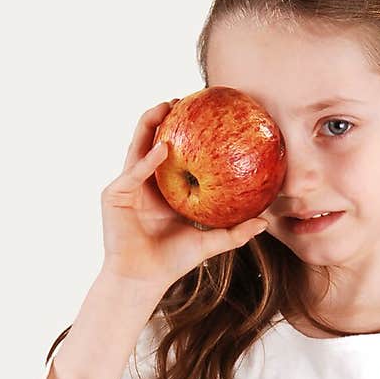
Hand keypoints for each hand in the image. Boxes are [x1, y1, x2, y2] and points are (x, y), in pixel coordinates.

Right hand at [99, 101, 268, 286]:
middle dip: (164, 117)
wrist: (143, 280)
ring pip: (137, 146)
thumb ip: (234, 232)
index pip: (173, 153)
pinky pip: (134, 172)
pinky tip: (164, 148)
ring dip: (150, 124)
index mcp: (163, 189)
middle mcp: (143, 182)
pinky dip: (148, 160)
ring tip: (168, 107)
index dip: (184, 132)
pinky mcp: (114, 195)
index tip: (203, 114)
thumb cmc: (172, 262)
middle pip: (152, 140)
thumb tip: (265, 221)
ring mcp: (127, 186)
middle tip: (184, 98)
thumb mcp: (208, 243)